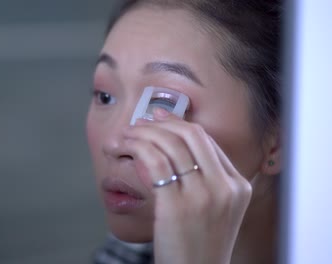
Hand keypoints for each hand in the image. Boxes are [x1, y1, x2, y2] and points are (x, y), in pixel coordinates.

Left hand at [123, 109, 251, 263]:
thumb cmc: (198, 245)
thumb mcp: (215, 210)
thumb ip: (204, 180)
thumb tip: (169, 147)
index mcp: (238, 186)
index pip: (206, 141)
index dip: (178, 124)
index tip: (158, 117)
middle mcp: (225, 187)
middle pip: (191, 136)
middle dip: (160, 123)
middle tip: (139, 123)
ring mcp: (204, 196)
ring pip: (170, 145)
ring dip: (142, 134)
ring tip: (125, 136)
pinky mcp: (177, 206)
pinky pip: (155, 162)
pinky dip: (137, 148)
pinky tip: (126, 148)